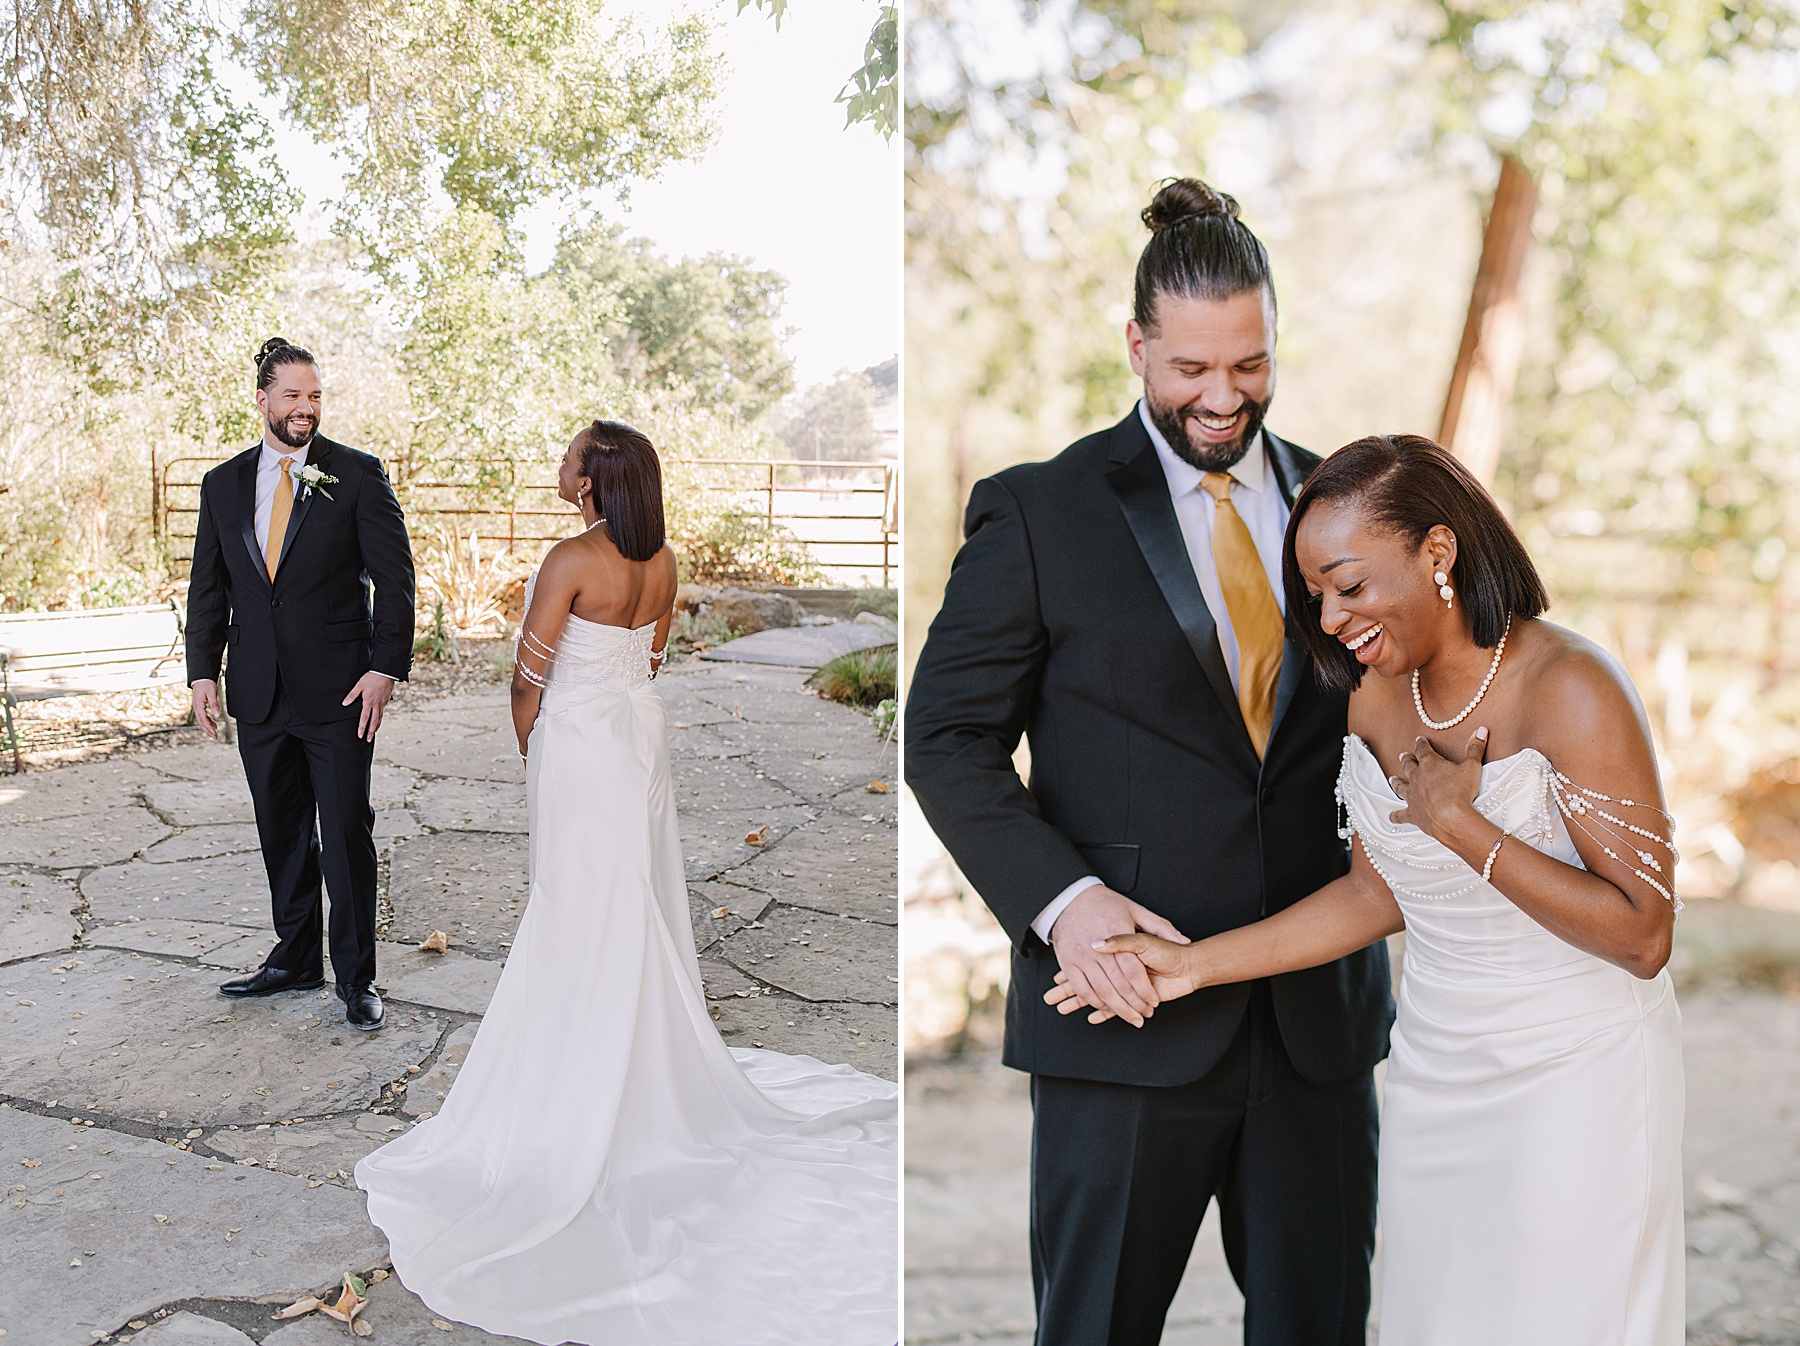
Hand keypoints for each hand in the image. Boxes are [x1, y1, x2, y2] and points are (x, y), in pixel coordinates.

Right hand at [191, 680, 221, 740]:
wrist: (202, 678)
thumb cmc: (206, 685)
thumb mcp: (212, 694)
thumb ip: (214, 705)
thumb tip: (218, 715)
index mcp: (198, 706)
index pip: (203, 719)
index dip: (209, 727)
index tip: (214, 733)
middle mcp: (196, 708)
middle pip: (201, 722)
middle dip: (207, 730)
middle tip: (214, 737)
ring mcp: (197, 707)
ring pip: (202, 720)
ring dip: (208, 727)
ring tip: (214, 732)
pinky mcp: (200, 706)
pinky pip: (203, 716)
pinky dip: (208, 721)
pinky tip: (214, 724)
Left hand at [343, 671, 395, 740]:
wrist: (385, 672)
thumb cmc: (371, 678)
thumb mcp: (359, 685)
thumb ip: (352, 695)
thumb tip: (344, 704)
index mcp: (368, 702)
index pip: (364, 718)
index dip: (362, 728)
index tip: (360, 736)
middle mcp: (376, 705)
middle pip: (374, 722)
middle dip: (370, 732)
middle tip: (368, 740)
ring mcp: (382, 703)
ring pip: (379, 717)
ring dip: (376, 726)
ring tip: (373, 732)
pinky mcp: (386, 700)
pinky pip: (382, 711)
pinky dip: (380, 717)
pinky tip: (378, 719)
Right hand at [1049, 884, 1189, 1028]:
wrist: (1072, 898)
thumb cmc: (1106, 904)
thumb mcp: (1135, 910)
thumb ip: (1161, 926)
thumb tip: (1184, 940)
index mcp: (1116, 931)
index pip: (1134, 970)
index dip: (1145, 990)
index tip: (1153, 1000)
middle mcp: (1096, 946)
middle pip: (1119, 985)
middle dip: (1134, 1004)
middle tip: (1144, 1014)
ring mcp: (1080, 955)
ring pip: (1102, 991)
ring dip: (1118, 1009)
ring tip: (1131, 1017)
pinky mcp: (1067, 962)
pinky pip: (1082, 989)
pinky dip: (1095, 1002)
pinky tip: (1106, 1008)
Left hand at [1389, 726, 1488, 839]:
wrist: (1452, 817)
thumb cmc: (1461, 791)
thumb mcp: (1472, 766)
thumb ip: (1475, 748)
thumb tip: (1481, 730)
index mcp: (1430, 764)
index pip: (1423, 749)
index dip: (1421, 744)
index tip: (1419, 739)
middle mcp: (1417, 778)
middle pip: (1409, 766)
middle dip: (1407, 760)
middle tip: (1403, 756)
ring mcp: (1412, 796)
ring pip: (1400, 787)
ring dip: (1396, 782)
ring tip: (1392, 779)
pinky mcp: (1412, 814)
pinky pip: (1400, 815)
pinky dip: (1395, 816)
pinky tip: (1390, 816)